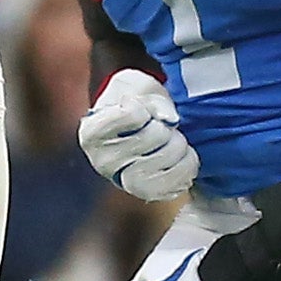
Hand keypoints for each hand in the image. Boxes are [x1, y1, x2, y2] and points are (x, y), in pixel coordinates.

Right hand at [80, 67, 200, 200]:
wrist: (138, 134)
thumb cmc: (133, 105)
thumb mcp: (136, 86)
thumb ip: (150, 95)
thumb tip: (170, 120)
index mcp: (92, 133)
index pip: (132, 114)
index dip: (145, 107)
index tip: (140, 112)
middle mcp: (103, 162)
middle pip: (156, 134)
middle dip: (165, 125)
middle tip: (158, 127)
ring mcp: (125, 183)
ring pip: (170, 155)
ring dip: (178, 143)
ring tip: (169, 141)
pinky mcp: (150, 194)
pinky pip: (182, 178)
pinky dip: (188, 163)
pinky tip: (180, 157)